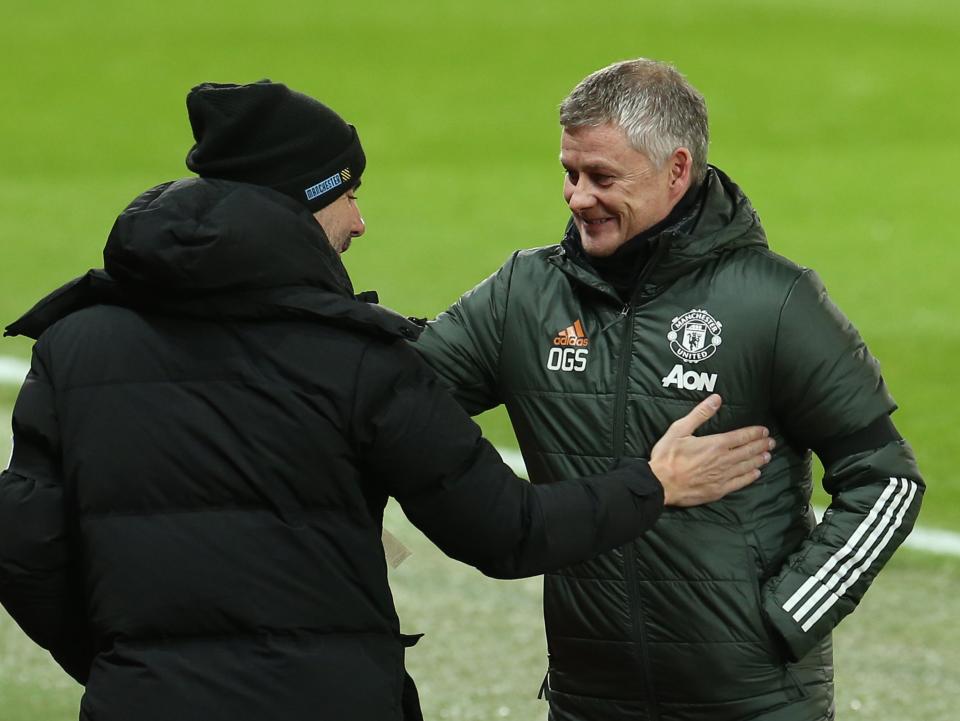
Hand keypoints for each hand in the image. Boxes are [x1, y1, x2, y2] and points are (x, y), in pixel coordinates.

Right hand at [649, 394, 773, 506]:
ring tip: (768, 456)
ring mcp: (723, 476)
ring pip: (747, 467)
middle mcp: (723, 460)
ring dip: (759, 460)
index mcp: (715, 444)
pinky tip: (756, 474)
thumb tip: (716, 399)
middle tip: (771, 443)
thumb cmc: (667, 456)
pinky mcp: (719, 490)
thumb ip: (700, 414)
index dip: (755, 433)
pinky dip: (750, 477)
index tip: (764, 431)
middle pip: (748, 451)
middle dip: (761, 446)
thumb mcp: (679, 429)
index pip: (741, 437)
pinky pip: (740, 483)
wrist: (660, 484)